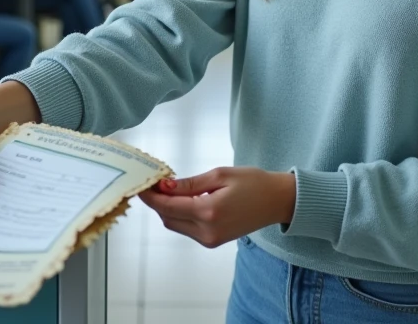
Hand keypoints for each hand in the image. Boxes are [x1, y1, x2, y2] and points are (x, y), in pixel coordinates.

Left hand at [139, 168, 296, 248]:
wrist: (277, 201)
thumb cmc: (253, 183)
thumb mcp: (219, 175)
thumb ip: (189, 184)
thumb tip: (164, 186)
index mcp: (208, 212)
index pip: (167, 206)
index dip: (150, 195)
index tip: (140, 183)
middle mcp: (206, 231)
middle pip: (167, 218)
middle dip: (156, 201)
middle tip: (153, 182)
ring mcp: (209, 239)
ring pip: (174, 224)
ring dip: (167, 208)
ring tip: (168, 188)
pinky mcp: (213, 241)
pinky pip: (186, 228)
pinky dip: (179, 215)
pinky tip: (183, 200)